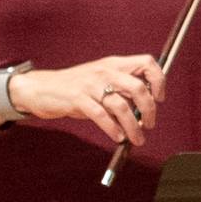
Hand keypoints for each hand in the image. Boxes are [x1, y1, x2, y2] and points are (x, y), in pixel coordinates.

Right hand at [9, 54, 164, 146]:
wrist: (40, 88)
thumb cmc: (75, 88)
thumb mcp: (101, 82)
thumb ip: (122, 91)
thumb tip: (144, 111)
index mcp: (114, 64)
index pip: (146, 63)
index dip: (159, 80)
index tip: (159, 98)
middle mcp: (105, 71)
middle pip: (138, 87)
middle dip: (149, 109)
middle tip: (149, 124)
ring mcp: (90, 85)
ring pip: (121, 106)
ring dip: (132, 126)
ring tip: (137, 138)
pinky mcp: (77, 99)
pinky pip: (101, 115)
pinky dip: (113, 128)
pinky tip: (118, 137)